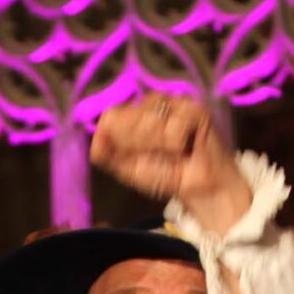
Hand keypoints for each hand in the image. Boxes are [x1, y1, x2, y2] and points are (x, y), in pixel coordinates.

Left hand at [91, 93, 252, 234]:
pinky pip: (173, 130)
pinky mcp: (195, 109)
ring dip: (158, 147)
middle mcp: (154, 102)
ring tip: (173, 155)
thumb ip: (108, 154)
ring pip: (150, 124)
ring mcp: (175, 103)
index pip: (112, 116)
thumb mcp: (129, 169)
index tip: (132, 157)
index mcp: (135, 113)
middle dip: (139, 147)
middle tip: (158, 158)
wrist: (199, 190)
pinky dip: (176, 147)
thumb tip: (94, 139)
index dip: (118, 139)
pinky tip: (186, 150)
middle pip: (128, 120)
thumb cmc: (167, 176)